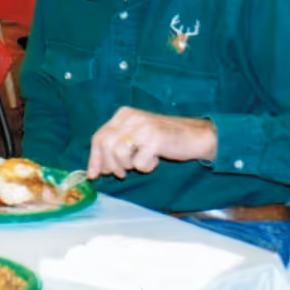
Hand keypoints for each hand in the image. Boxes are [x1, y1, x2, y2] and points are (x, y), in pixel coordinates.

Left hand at [86, 109, 217, 181]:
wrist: (195, 136)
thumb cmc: (165, 140)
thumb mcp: (137, 137)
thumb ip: (116, 147)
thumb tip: (96, 169)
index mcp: (124, 114)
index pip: (99, 136)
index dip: (94, 158)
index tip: (94, 175)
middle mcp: (131, 117)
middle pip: (105, 145)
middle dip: (109, 164)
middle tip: (121, 173)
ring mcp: (142, 126)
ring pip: (118, 153)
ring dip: (127, 166)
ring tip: (140, 163)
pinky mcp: (154, 138)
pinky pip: (138, 162)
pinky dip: (146, 167)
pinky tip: (156, 159)